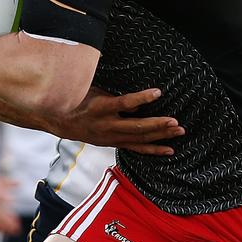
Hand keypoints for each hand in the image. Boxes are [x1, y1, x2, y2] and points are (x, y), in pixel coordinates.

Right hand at [60, 87, 184, 154]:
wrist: (62, 122)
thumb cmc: (78, 101)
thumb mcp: (93, 91)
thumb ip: (114, 95)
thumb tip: (137, 100)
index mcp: (101, 108)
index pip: (124, 103)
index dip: (142, 98)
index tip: (158, 92)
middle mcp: (107, 126)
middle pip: (137, 127)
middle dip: (158, 125)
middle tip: (175, 122)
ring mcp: (111, 138)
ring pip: (140, 139)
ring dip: (161, 136)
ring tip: (179, 131)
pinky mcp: (115, 144)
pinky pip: (137, 149)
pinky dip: (153, 150)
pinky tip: (169, 150)